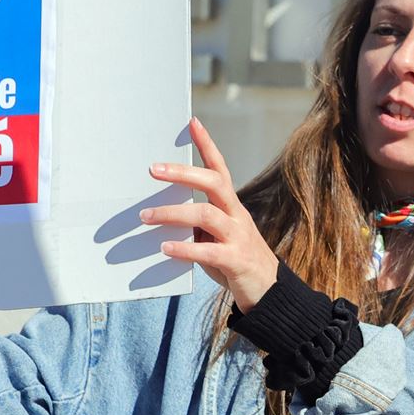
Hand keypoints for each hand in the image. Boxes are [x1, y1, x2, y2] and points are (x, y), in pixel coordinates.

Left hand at [143, 118, 279, 311]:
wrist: (268, 291)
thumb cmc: (234, 259)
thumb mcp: (216, 236)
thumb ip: (196, 223)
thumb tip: (162, 214)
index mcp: (232, 205)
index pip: (220, 168)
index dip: (207, 145)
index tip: (192, 123)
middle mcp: (237, 215)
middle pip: (214, 183)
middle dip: (184, 173)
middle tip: (153, 169)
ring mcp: (239, 236)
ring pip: (207, 215)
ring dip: (173, 213)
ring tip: (145, 217)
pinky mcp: (236, 260)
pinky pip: (209, 251)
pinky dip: (185, 249)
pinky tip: (165, 249)